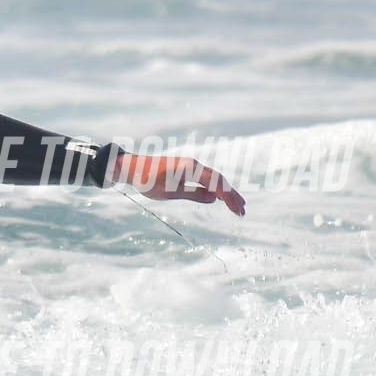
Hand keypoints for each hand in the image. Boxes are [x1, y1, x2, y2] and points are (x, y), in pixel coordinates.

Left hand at [112, 153, 243, 216]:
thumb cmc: (148, 180)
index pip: (216, 182)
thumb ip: (193, 195)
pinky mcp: (187, 171)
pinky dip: (215, 190)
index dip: (228, 196)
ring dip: (226, 193)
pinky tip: (220, 199)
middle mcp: (194, 165)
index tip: (237, 209)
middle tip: (242, 211)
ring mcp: (191, 167)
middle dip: (232, 195)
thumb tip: (214, 199)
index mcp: (190, 168)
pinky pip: (205, 180)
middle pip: (219, 180)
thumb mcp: (170, 192)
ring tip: (238, 207)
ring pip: (214, 180)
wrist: (133, 168)